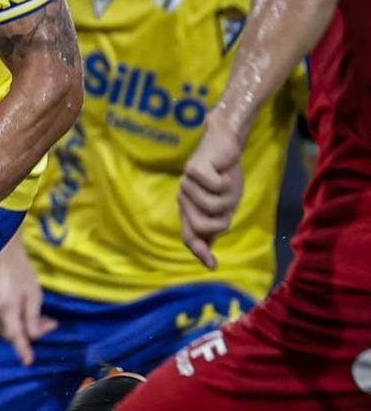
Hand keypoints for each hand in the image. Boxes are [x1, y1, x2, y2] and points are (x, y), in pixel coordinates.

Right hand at [0, 243, 54, 368]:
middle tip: (51, 323)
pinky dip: (19, 324)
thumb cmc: (22, 275)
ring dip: (27, 329)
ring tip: (43, 319)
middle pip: (14, 334)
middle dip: (33, 333)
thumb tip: (34, 336)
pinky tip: (30, 317)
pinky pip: (6, 325)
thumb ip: (33, 317)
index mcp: (8, 308)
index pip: (16, 334)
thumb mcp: (34, 295)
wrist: (4, 262)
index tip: (28, 362)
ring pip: (11, 331)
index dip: (23, 349)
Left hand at [179, 118, 244, 269]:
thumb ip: (214, 227)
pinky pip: (215, 187)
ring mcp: (186, 183)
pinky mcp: (193, 168)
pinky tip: (222, 172)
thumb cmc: (223, 176)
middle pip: (202, 226)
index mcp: (190, 210)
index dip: (200, 251)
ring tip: (224, 184)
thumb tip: (209, 261)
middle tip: (227, 203)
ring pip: (212, 207)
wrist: (226, 145)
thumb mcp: (224, 206)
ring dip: (226, 197)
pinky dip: (225, 181)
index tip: (212, 265)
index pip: (190, 236)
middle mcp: (183, 199)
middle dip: (221, 219)